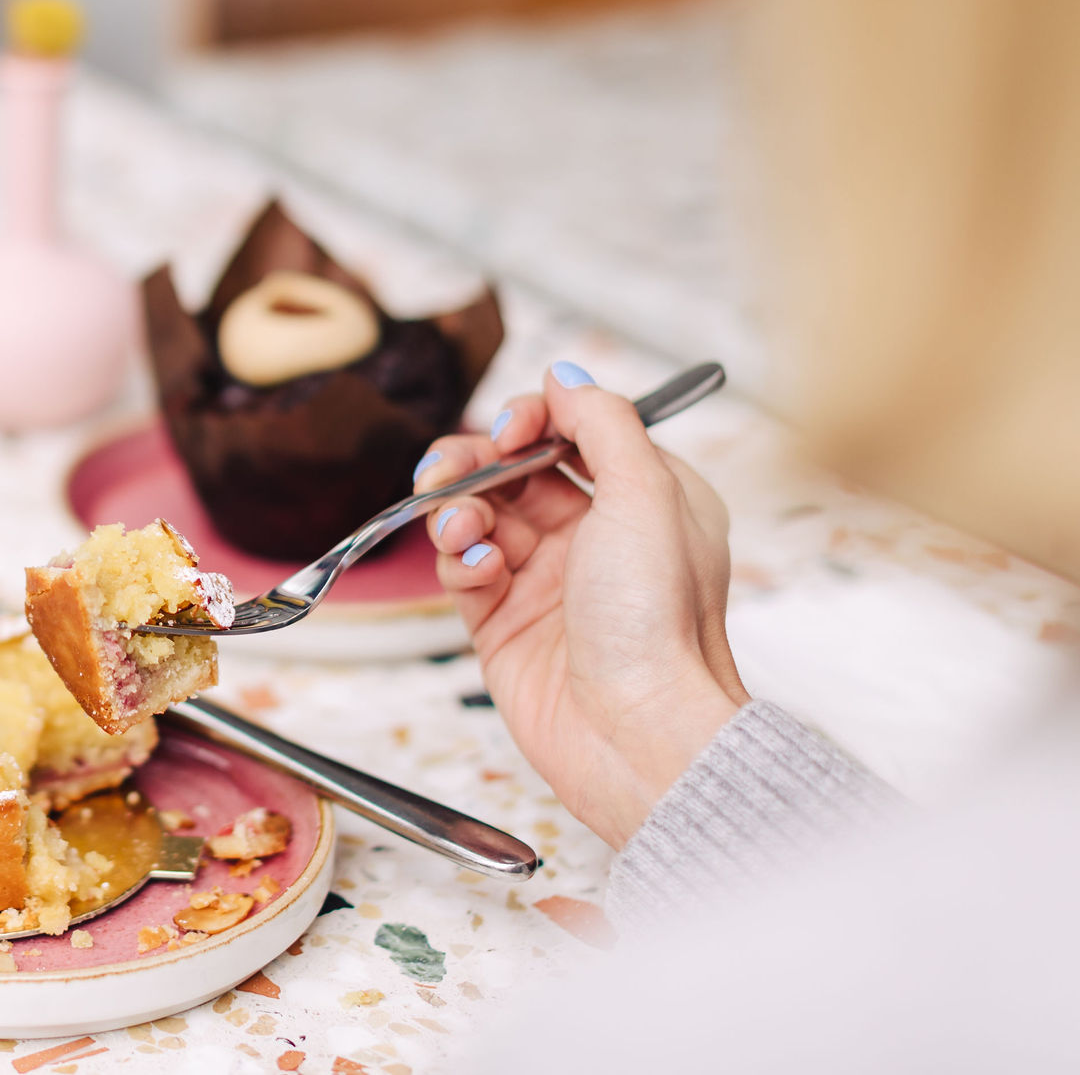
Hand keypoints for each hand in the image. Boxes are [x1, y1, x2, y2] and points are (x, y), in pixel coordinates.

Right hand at [419, 362, 746, 847]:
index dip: (531, 420)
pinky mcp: (504, 623)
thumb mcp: (646, 496)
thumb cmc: (659, 627)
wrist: (639, 736)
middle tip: (450, 470)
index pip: (572, 431)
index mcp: (646, 499)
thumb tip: (566, 374)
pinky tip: (475, 568)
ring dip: (457, 509)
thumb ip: (603, 423)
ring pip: (478, 515)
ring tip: (460, 527)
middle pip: (513, 469)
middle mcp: (596, 535)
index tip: (510, 431)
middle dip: (474, 460)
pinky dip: (458, 559)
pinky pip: (462, 570)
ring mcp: (546, 580)